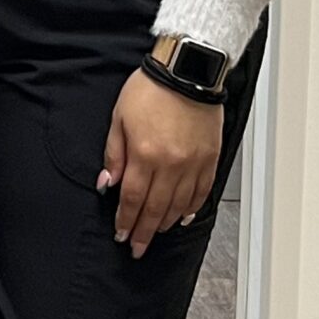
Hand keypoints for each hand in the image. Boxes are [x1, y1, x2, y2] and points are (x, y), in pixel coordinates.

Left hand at [99, 71, 222, 259]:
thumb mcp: (119, 118)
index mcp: (145, 154)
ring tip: (155, 233)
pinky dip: (191, 208)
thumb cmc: (151, 89)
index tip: (122, 235)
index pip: (132, 199)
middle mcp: (171, 164)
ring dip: (165, 223)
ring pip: (179, 205)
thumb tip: (107, 183)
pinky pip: (201, 192)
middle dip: (144, 232)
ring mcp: (193, 163)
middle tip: (137, 247)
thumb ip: (114, 154)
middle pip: (155, 209)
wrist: (187, 70)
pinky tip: (182, 216)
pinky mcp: (210, 159)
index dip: (126, 221)